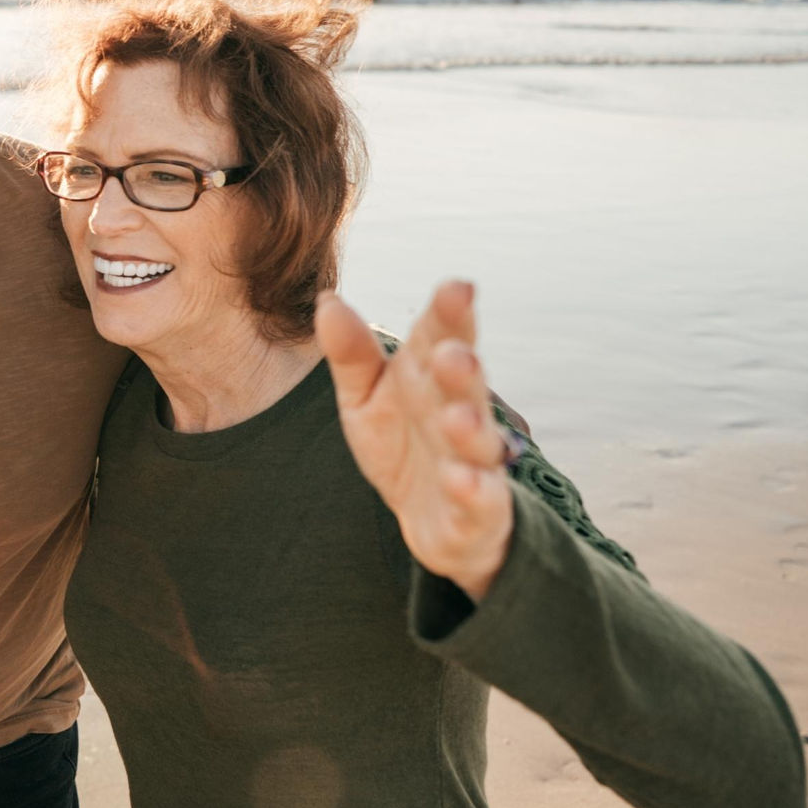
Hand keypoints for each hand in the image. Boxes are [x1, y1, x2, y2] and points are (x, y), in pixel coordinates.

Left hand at [315, 281, 514, 599]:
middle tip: (452, 353)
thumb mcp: (365, 398)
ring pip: (477, 443)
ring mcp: (472, 462)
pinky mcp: (477, 511)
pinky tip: (461, 479)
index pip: (442, 338)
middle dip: (462, 369)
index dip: (451, 315)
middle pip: (465, 386)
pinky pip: (479, 501)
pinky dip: (473, 491)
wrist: (432, 520)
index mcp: (429, 378)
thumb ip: (351, 354)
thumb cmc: (401, 444)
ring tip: (456, 417)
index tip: (458, 287)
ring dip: (470, 429)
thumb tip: (327, 300)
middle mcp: (458, 412)